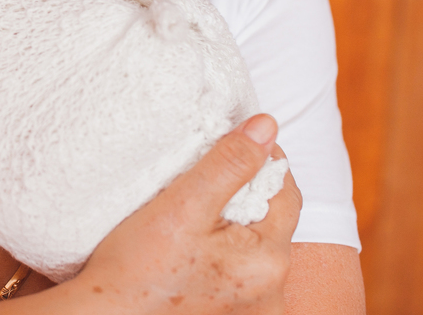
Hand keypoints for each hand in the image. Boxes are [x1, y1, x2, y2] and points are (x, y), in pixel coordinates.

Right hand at [61, 114, 301, 313]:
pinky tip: (191, 248)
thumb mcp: (182, 205)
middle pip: (271, 221)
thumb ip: (229, 164)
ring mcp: (255, 310)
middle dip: (244, 193)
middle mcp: (273, 293)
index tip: (229, 142)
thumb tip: (267, 126)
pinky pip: (240, 269)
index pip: (286, 193)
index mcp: (270, 262)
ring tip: (193, 213)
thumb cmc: (136, 266)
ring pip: (254, 244)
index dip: (261, 160)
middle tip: (201, 179)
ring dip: (232, 222)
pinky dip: (223, 250)